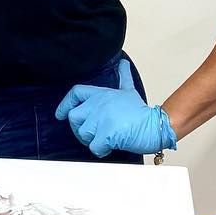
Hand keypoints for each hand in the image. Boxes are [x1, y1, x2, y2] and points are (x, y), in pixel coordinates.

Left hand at [55, 61, 177, 157]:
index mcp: (102, 94)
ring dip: (91, 140)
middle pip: (74, 117)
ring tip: (105, 139)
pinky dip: (100, 150)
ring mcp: (102, 119)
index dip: (65, 104)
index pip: (75, 93)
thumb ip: (123, 77)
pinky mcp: (106, 134)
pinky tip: (110, 146)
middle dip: (79, 128)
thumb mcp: (128, 91)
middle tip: (91, 133)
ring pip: (82, 134)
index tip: (60, 114)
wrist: (155, 126)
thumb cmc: (141, 112)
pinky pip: (93, 147)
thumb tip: (123, 64)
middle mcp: (98, 104)